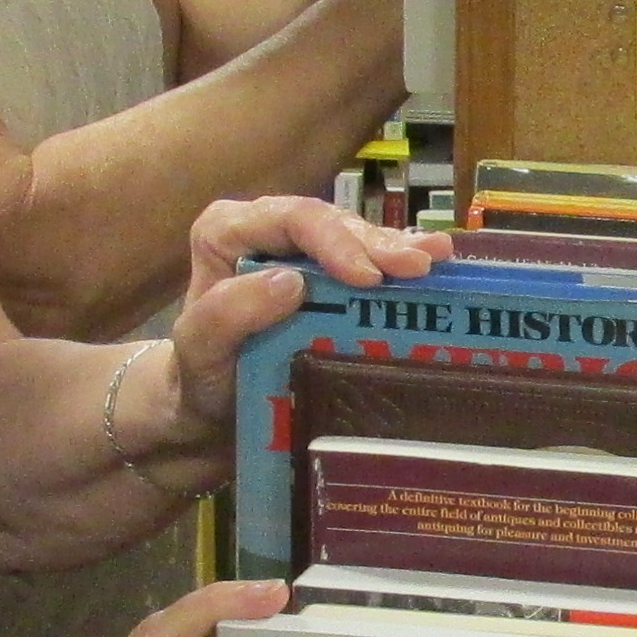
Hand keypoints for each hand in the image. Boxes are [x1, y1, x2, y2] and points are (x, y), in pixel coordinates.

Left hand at [137, 198, 438, 478]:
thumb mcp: (199, 353)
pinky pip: (367, 263)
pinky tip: (437, 264)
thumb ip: (227, 315)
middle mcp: (267, 231)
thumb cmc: (199, 381)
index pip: (289, 220)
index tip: (368, 277)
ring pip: (355, 238)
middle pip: (329, 223)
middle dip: (376, 245)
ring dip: (398, 250)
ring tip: (438, 259)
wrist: (208, 416)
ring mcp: (302, 254)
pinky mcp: (328, 280)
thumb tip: (291, 282)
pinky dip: (399, 265)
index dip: (335, 241)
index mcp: (228, 231)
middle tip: (419, 267)